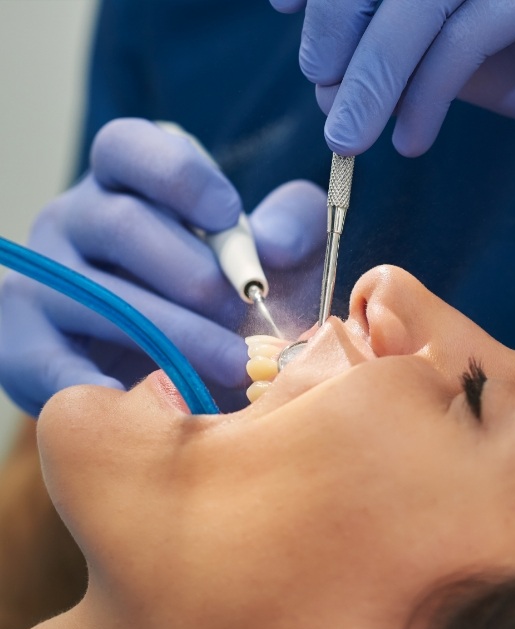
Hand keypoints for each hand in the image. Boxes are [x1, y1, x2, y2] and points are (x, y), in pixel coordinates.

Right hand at [0, 118, 325, 414]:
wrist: (180, 371)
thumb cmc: (232, 299)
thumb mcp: (277, 252)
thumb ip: (294, 226)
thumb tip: (274, 246)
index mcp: (125, 184)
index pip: (128, 147)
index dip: (178, 176)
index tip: (228, 216)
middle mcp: (74, 220)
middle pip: (119, 224)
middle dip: (192, 274)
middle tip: (242, 313)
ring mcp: (43, 280)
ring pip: (95, 295)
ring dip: (171, 333)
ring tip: (231, 365)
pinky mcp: (24, 344)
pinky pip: (51, 364)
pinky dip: (96, 385)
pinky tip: (143, 400)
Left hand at [270, 0, 514, 155]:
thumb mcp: (442, 44)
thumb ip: (389, 46)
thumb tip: (325, 84)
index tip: (285, 6)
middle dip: (334, 27)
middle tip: (322, 86)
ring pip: (418, 4)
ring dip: (370, 80)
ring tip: (347, 139)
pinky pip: (468, 37)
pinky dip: (427, 96)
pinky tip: (410, 141)